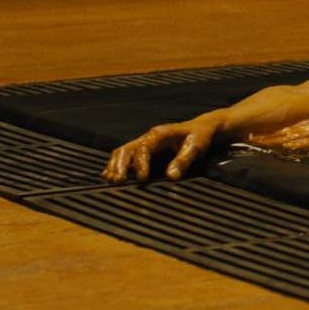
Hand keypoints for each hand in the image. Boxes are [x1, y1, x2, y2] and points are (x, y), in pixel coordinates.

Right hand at [103, 117, 221, 182]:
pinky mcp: (144, 150)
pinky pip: (125, 156)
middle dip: (120, 165)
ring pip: (122, 152)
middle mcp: (148, 138)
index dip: (141, 164)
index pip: (143, 148)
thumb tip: (171, 176)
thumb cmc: (198, 136)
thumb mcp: (195, 147)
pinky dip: (115, 165)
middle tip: (118, 181)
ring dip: (115, 166)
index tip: (143, 179)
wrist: (201, 128)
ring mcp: (144, 143)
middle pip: (126, 149)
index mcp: (159, 134)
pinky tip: (108, 176)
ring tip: (111, 180)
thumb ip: (183, 161)